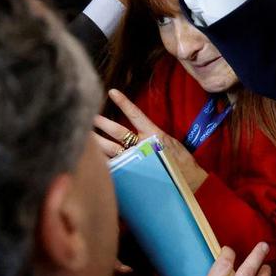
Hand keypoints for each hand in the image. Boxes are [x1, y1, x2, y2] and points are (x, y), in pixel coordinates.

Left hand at [94, 89, 208, 191]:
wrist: (190, 183)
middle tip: (87, 117)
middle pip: (118, 133)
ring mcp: (138, 159)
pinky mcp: (135, 172)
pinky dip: (105, 163)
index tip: (112, 92)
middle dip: (102, 125)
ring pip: (113, 149)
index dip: (124, 103)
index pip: (136, 115)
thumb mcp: (168, 145)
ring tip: (85, 134)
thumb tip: (136, 135)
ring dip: (98, 142)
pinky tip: (96, 159)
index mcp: (155, 135)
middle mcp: (144, 145)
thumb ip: (151, 139)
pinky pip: (116, 166)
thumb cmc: (181, 163)